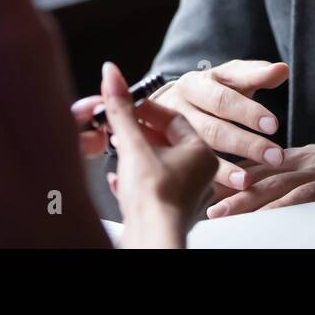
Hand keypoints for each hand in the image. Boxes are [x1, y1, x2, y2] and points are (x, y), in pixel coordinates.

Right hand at [97, 62, 215, 247]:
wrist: (151, 239)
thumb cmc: (153, 198)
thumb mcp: (133, 144)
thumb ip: (121, 109)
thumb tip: (112, 75)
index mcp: (201, 153)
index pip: (175, 118)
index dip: (147, 109)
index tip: (127, 104)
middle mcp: (201, 175)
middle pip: (168, 143)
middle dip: (140, 134)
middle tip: (119, 126)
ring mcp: (188, 196)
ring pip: (161, 167)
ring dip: (137, 158)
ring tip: (118, 152)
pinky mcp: (173, 214)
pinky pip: (156, 189)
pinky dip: (137, 182)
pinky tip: (121, 182)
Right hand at [150, 60, 289, 194]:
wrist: (165, 107)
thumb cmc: (209, 91)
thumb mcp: (228, 77)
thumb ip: (255, 74)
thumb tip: (282, 69)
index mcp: (194, 84)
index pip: (223, 99)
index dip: (248, 112)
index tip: (274, 125)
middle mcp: (176, 108)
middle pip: (212, 129)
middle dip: (246, 144)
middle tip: (276, 156)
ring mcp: (166, 134)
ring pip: (199, 152)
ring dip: (226, 168)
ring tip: (249, 181)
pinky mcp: (165, 155)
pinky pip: (189, 171)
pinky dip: (211, 181)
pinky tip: (230, 190)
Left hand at [205, 131, 314, 218]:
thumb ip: (301, 174)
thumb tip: (274, 188)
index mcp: (301, 157)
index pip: (258, 165)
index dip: (229, 175)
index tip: (201, 186)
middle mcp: (305, 160)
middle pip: (259, 174)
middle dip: (227, 189)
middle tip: (198, 201)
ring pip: (275, 185)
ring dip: (245, 200)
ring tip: (220, 213)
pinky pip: (306, 196)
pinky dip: (283, 206)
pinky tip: (267, 216)